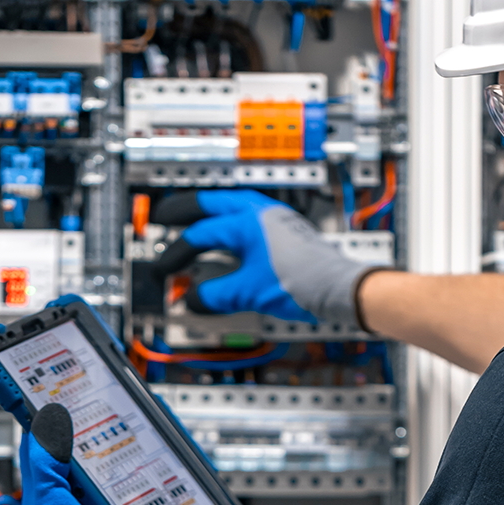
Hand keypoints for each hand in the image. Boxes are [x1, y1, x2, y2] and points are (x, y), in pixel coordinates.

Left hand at [20, 403, 164, 504]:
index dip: (47, 416)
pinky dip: (135, 466)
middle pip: (76, 450)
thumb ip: (44, 464)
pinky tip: (147, 455)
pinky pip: (127, 482)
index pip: (42, 444)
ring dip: (115, 444)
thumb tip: (47, 419)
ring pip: (104, 464)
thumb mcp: (53, 503)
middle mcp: (70, 498)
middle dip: (86, 425)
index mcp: (46, 494)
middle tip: (101, 397)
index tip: (60, 387)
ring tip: (128, 420)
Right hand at [152, 191, 377, 327]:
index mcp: (247, 221)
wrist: (340, 289)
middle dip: (186, 210)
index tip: (163, 271)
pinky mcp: (286, 234)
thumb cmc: (303, 283)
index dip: (176, 253)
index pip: (201, 235)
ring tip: (194, 221)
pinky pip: (248, 222)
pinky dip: (230, 228)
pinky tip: (230, 241)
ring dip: (210, 214)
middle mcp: (261, 213)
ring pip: (233, 208)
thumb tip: (193, 300)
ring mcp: (275, 221)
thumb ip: (216, 295)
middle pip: (213, 204)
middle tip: (164, 215)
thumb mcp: (249, 292)